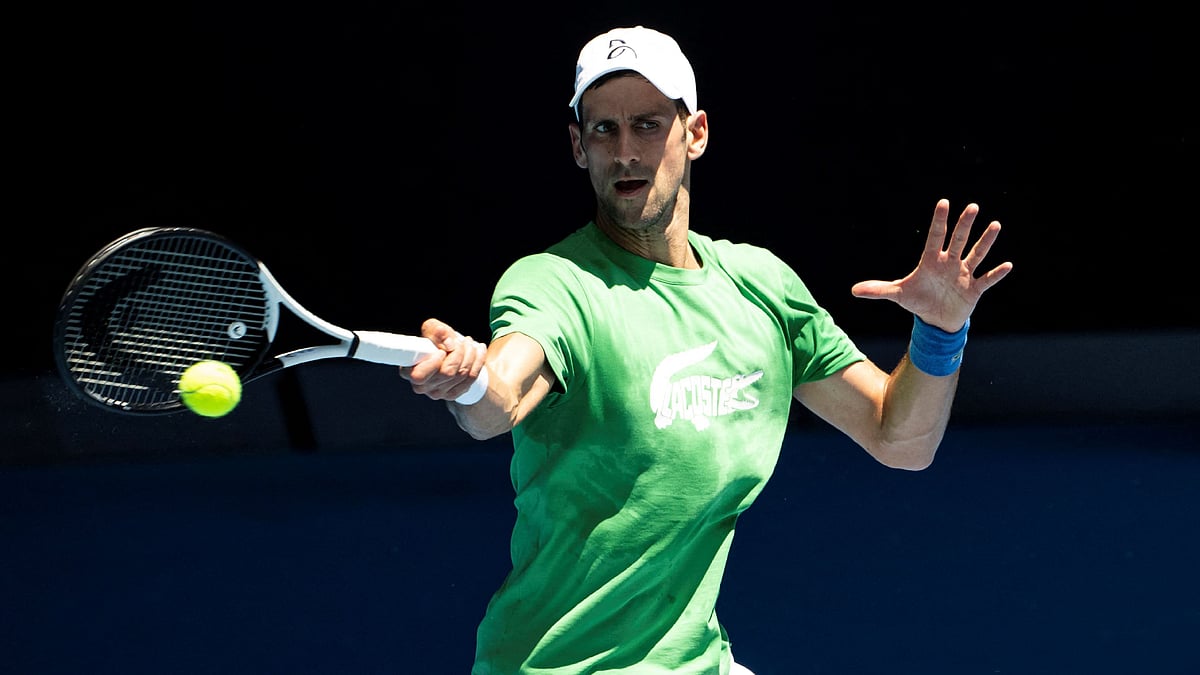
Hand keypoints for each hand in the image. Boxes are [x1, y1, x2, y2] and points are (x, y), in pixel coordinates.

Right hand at [398, 317, 487, 400]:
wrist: (446, 355)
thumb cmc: (434, 341)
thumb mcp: (431, 329)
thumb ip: (436, 330)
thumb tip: (449, 344)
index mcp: (409, 371)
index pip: (419, 375)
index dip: (433, 363)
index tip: (441, 351)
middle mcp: (421, 386)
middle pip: (448, 373)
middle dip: (459, 352)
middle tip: (461, 340)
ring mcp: (437, 393)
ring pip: (461, 374)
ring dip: (470, 354)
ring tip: (469, 342)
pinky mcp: (452, 395)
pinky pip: (471, 378)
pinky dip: (478, 361)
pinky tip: (479, 350)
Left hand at [850, 199, 1012, 330]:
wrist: (936, 320)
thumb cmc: (918, 300)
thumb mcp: (898, 295)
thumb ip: (879, 290)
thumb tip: (854, 290)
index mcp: (931, 261)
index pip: (935, 237)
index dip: (939, 221)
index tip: (943, 202)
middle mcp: (950, 263)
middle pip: (958, 240)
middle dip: (964, 225)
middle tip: (972, 206)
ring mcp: (964, 275)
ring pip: (976, 254)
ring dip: (985, 241)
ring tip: (995, 225)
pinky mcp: (974, 289)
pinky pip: (987, 279)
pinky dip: (997, 274)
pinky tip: (1008, 265)